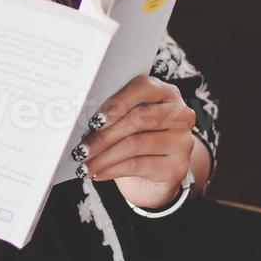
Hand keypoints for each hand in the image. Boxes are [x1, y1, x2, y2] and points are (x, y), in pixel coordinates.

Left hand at [72, 73, 195, 208]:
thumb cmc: (135, 138)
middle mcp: (180, 114)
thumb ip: (111, 113)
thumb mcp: (125, 121)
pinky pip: (138, 165)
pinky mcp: (177, 167)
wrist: (154, 174)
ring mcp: (182, 141)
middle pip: (139, 118)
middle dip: (104, 135)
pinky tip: (97, 172)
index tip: (94, 120)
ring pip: (136, 144)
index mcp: (166, 92)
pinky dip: (112, 170)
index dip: (117, 102)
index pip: (143, 87)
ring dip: (103, 157)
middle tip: (80, 148)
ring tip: (83, 164)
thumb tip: (79, 117)